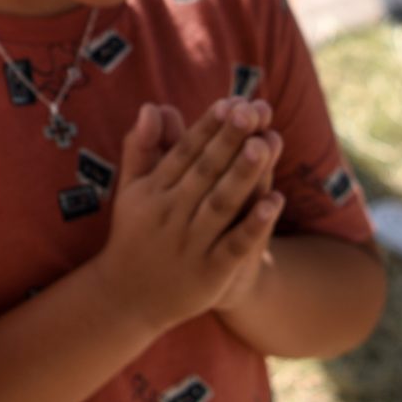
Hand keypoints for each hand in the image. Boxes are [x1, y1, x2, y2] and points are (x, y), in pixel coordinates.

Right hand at [88, 100, 284, 336]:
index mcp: (153, 190)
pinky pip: (234, 245)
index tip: (230, 103)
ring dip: (243, 175)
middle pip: (205, 172)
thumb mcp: (130, 190)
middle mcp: (171, 213)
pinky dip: (253, 224)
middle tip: (252, 111)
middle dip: (229, 141)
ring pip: (221, 204)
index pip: (184, 152)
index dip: (208, 127)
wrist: (125, 298)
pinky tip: (275, 201)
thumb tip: (152, 106)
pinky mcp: (209, 272)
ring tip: (265, 145)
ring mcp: (190, 243)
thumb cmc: (133, 235)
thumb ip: (141, 147)